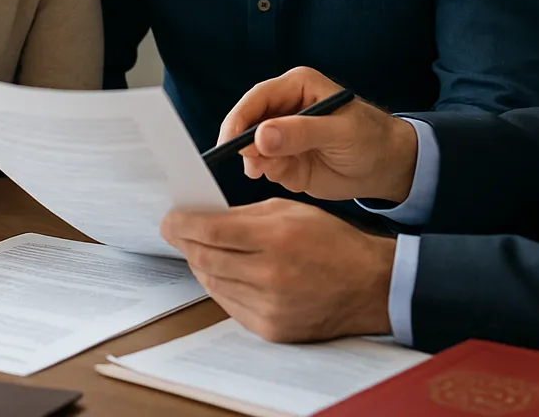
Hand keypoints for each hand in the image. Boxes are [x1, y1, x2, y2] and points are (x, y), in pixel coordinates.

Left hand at [161, 199, 395, 341]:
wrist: (368, 285)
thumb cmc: (332, 241)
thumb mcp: (291, 210)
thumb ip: (245, 215)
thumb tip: (206, 218)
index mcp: (276, 237)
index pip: (210, 231)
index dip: (182, 224)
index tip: (170, 219)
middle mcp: (270, 274)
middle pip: (205, 258)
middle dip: (185, 242)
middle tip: (176, 231)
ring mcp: (269, 306)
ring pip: (213, 282)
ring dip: (200, 264)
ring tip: (200, 249)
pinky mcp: (271, 328)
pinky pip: (229, 304)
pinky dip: (220, 286)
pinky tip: (222, 272)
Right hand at [218, 67, 417, 202]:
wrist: (387, 166)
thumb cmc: (370, 138)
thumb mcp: (340, 133)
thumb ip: (300, 133)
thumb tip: (260, 136)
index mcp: (297, 86)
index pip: (257, 98)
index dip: (239, 119)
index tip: (229, 142)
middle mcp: (284, 108)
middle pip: (247, 122)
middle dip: (244, 144)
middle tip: (253, 165)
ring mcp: (281, 135)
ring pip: (251, 147)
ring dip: (257, 162)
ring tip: (280, 171)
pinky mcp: (283, 159)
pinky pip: (264, 166)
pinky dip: (269, 173)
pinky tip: (290, 175)